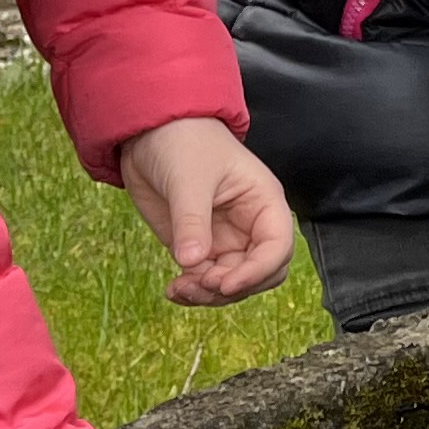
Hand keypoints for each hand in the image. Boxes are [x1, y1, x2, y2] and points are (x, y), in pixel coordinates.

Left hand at [117, 117, 299, 305]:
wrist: (150, 134)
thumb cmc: (184, 142)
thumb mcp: (189, 178)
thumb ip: (192, 220)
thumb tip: (192, 261)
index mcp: (263, 203)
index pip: (277, 247)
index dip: (256, 271)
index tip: (223, 283)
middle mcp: (250, 226)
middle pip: (261, 274)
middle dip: (233, 287)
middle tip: (199, 284)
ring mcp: (225, 239)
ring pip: (233, 284)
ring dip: (209, 295)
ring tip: (180, 288)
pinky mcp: (200, 247)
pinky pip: (206, 281)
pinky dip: (192, 292)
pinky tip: (174, 290)